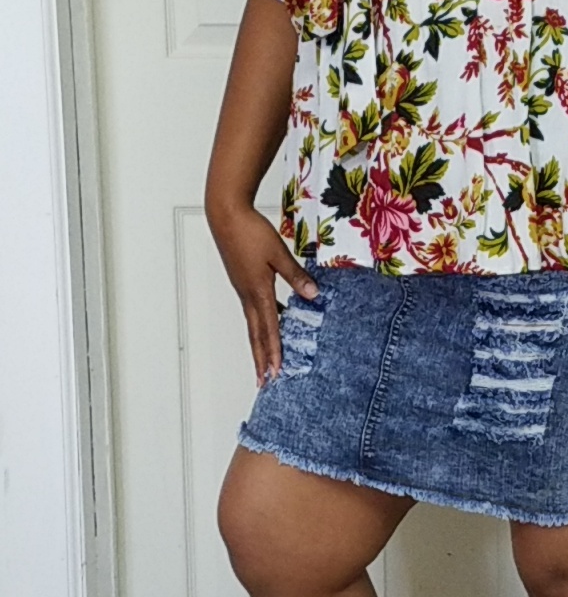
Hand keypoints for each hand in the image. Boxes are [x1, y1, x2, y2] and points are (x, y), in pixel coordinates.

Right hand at [207, 202, 318, 383]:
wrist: (225, 215)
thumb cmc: (250, 231)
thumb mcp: (278, 253)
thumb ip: (296, 276)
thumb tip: (313, 295)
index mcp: (258, 291)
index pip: (269, 328)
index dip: (274, 352)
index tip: (276, 372)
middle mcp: (248, 295)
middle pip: (256, 334)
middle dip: (262, 359)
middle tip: (264, 381)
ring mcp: (243, 289)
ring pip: (253, 324)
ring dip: (260, 345)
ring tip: (264, 363)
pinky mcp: (242, 282)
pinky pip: (253, 310)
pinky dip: (260, 325)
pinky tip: (270, 325)